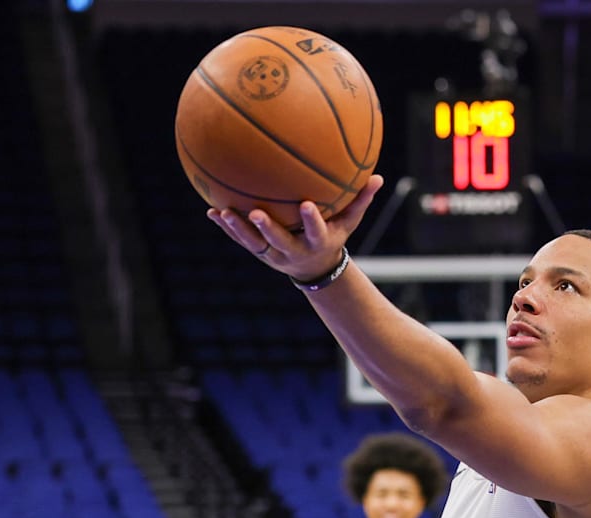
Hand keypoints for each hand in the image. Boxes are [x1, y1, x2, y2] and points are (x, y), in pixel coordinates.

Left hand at [207, 175, 383, 281]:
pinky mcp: (259, 252)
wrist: (314, 267)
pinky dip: (227, 229)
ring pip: (254, 244)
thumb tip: (379, 176)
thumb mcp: (349, 223)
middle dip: (268, 229)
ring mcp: (273, 254)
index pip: (316, 232)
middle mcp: (294, 250)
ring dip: (239, 230)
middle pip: (279, 241)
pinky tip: (211, 212)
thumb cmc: (333, 236)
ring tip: (224, 213)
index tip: (306, 204)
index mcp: (317, 242)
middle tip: (257, 213)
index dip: (312, 221)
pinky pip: (241, 241)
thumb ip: (361, 201)